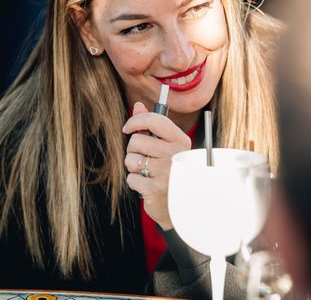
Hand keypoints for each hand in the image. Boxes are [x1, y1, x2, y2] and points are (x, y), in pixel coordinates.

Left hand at [123, 102, 190, 229]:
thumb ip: (152, 125)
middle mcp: (175, 154)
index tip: (128, 128)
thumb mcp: (167, 146)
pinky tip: (148, 186)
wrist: (183, 204)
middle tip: (145, 158)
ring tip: (147, 173)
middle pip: (136, 141)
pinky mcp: (155, 189)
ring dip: (134, 167)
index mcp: (181, 140)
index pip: (155, 120)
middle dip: (134, 150)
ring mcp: (166, 172)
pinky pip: (131, 178)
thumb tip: (137, 105)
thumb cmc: (172, 170)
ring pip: (130, 159)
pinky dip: (135, 182)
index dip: (136, 121)